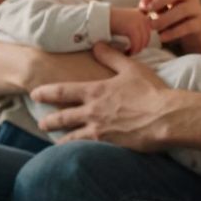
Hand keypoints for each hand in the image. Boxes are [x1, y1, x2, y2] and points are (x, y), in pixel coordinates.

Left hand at [30, 43, 173, 150]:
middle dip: (48, 120)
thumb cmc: (151, 91)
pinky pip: (86, 150)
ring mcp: (99, 131)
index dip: (46, 92)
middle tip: (40, 123)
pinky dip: (77, 152)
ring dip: (60, 139)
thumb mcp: (131, 68)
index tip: (35, 94)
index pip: (62, 91)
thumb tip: (97, 44)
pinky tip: (74, 156)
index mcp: (95, 91)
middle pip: (62, 117)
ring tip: (54, 143)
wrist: (165, 117)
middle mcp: (92, 112)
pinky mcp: (108, 146)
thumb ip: (111, 56)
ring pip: (71, 137)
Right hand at [109, 7, 150, 54]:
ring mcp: (138, 22)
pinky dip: (132, 50)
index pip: (149, 32)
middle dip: (140, 47)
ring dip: (136, 50)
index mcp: (142, 15)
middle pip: (147, 38)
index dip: (143, 42)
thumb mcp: (128, 21)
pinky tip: (126, 51)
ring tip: (128, 52)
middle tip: (131, 52)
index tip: (135, 47)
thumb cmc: (112, 21)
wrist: (100, 16)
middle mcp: (142, 17)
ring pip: (142, 42)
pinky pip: (136, 44)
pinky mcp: (132, 28)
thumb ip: (137, 27)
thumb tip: (144, 41)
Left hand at [139, 0, 200, 53]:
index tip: (142, 1)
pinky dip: (173, 32)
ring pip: (183, 9)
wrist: (190, 38)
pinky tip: (162, 37)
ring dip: (165, 18)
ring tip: (153, 26)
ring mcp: (197, 9)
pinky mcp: (200, 24)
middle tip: (148, 10)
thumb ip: (150, 3)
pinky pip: (188, 26)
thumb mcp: (159, 10)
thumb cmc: (171, 20)